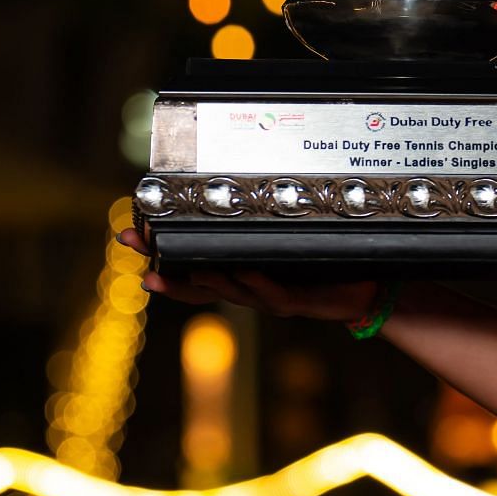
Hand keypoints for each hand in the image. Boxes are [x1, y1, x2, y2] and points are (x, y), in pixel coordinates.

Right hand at [115, 227, 382, 323]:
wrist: (365, 294)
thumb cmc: (324, 268)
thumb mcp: (289, 246)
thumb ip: (263, 228)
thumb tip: (238, 192)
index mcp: (243, 274)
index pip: (192, 268)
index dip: (161, 256)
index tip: (131, 237)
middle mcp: (250, 289)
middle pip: (199, 285)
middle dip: (166, 275)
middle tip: (136, 261)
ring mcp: (270, 297)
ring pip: (230, 292)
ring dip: (203, 281)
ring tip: (173, 271)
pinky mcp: (297, 302)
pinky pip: (273, 293)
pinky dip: (258, 283)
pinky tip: (243, 271)